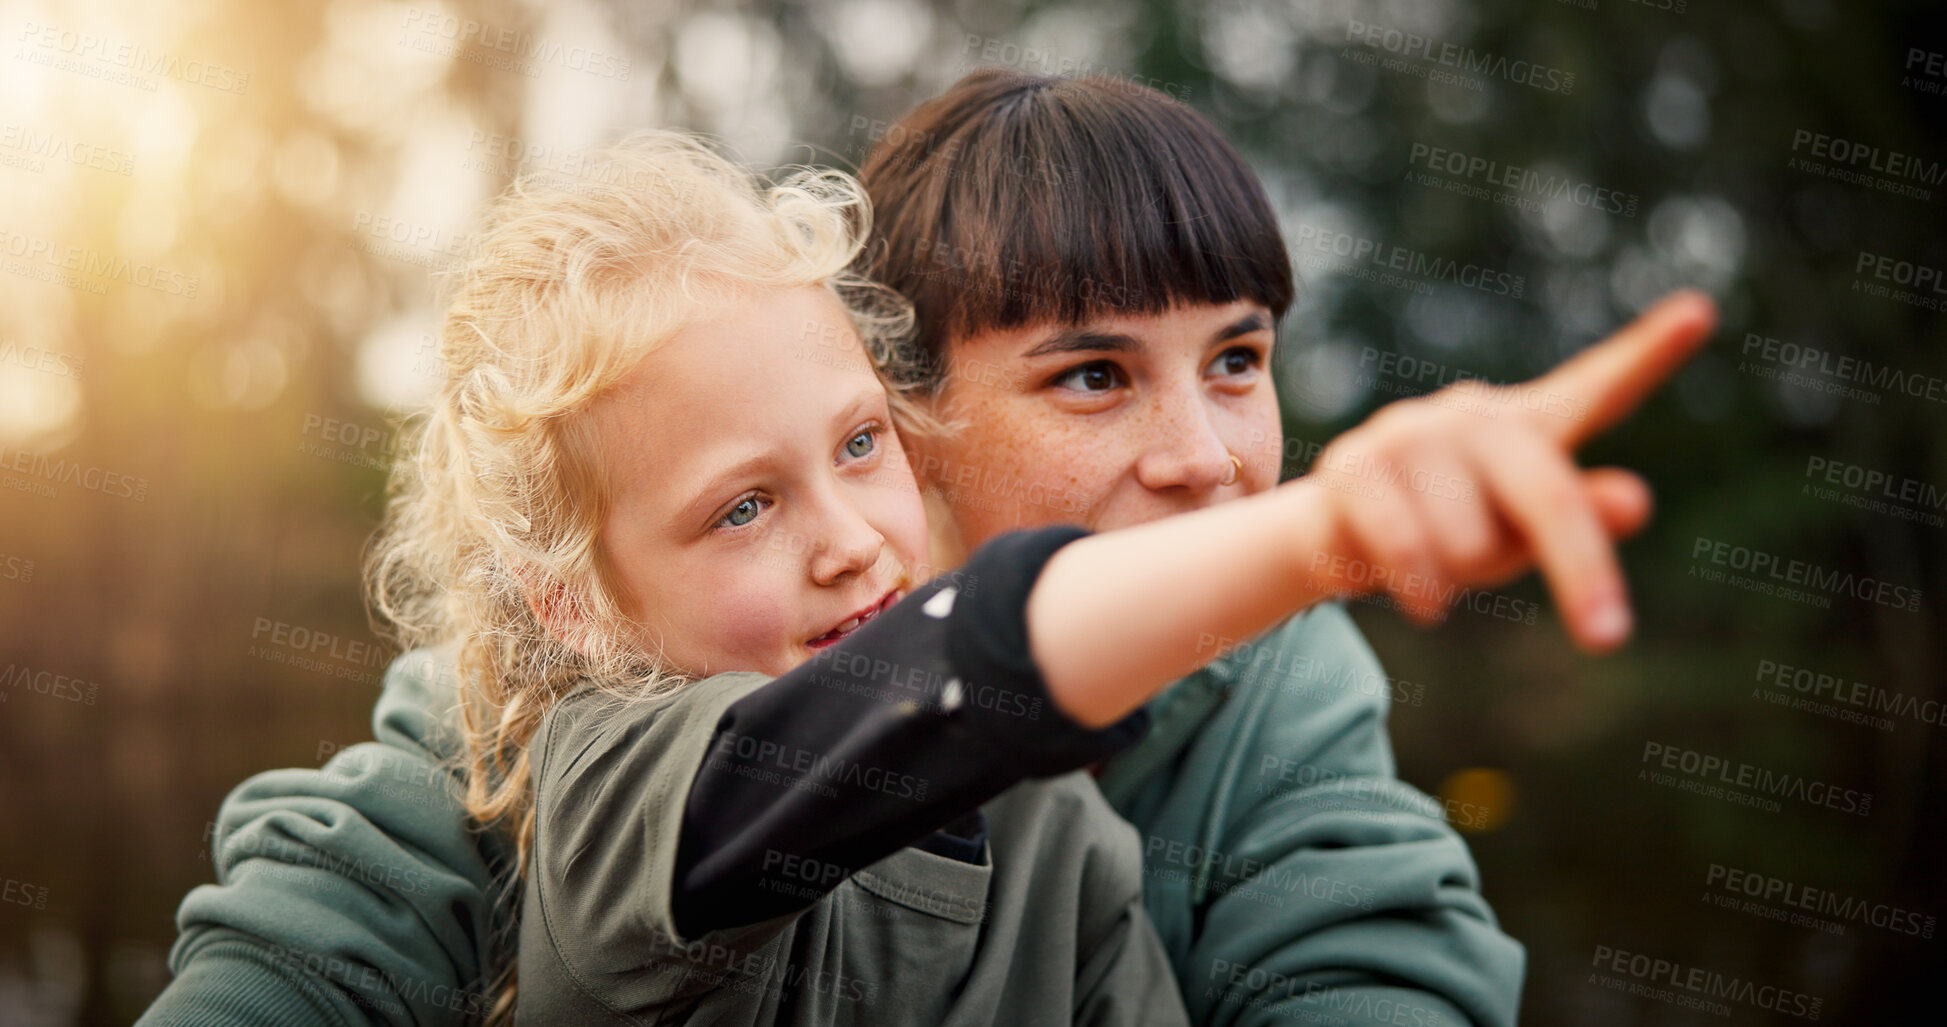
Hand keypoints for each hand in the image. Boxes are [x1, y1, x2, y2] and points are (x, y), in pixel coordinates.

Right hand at [1295, 289, 1717, 651]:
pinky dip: (1422, 591)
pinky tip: (1422, 602)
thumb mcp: (1524, 534)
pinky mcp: (1353, 464)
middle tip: (1607, 637)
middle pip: (1550, 495)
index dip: (1650, 352)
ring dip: (1461, 580)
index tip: (1701, 313)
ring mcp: (1408, 432)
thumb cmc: (1454, 532)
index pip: (1598, 388)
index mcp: (1528, 427)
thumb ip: (1580, 518)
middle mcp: (1472, 415)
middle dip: (1583, 573)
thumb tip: (1634, 498)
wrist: (1339, 538)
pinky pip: (1406, 546)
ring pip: (1468, 539)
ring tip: (1438, 573)